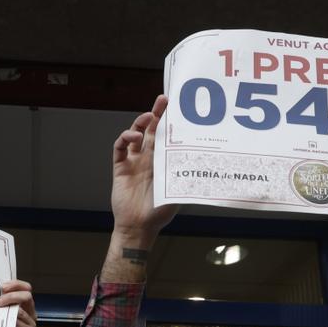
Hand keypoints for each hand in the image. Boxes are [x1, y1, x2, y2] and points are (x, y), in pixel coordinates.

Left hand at [0, 279, 35, 326]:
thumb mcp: (0, 311)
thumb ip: (0, 301)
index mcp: (23, 303)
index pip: (25, 288)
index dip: (16, 284)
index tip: (3, 286)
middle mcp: (29, 311)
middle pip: (27, 296)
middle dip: (12, 296)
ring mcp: (30, 321)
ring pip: (22, 309)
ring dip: (8, 308)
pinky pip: (20, 322)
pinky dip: (10, 320)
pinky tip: (2, 321)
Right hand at [111, 95, 179, 242]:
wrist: (140, 227)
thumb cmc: (160, 212)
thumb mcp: (179, 190)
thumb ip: (188, 174)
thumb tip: (207, 162)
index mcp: (163, 161)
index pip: (167, 135)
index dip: (170, 120)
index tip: (177, 106)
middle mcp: (148, 158)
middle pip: (152, 130)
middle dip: (157, 113)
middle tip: (163, 99)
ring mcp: (133, 161)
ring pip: (135, 134)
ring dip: (140, 123)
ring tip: (147, 118)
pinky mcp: (120, 167)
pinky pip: (119, 148)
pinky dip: (124, 138)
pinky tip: (133, 137)